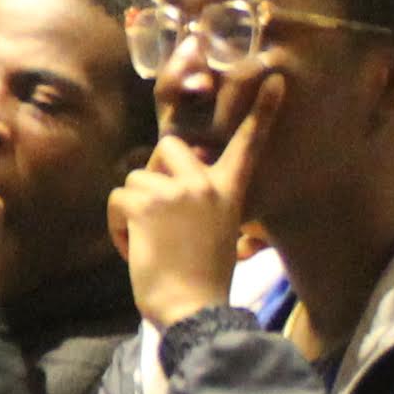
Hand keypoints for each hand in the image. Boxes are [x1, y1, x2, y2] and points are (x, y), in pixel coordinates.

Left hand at [110, 88, 265, 327]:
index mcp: (230, 193)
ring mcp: (176, 191)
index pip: (248, 146)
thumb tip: (176, 197)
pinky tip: (134, 250)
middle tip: (157, 213)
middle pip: (168, 147)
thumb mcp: (219, 237)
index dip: (262, 114)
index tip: (275, 81)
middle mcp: (205, 184)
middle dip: (154, 174)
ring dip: (132, 212)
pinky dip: (118, 227)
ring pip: (134, 180)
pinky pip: (118, 200)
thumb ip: (204, 207)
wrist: (194, 312)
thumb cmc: (204, 284)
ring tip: (148, 245)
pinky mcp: (145, 203)